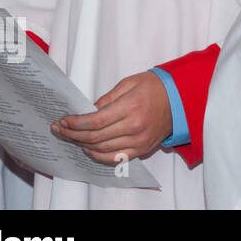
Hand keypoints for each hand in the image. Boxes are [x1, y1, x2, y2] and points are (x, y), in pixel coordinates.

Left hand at [51, 71, 172, 162]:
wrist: (181, 99)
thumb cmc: (156, 87)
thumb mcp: (130, 82)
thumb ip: (108, 97)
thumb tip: (89, 111)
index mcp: (131, 107)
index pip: (95, 121)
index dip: (75, 123)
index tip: (63, 120)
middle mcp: (135, 127)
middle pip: (95, 137)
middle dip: (72, 134)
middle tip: (59, 129)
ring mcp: (139, 141)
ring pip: (102, 150)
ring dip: (82, 145)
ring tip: (70, 137)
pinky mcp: (142, 149)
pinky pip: (115, 158)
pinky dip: (98, 156)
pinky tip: (88, 149)